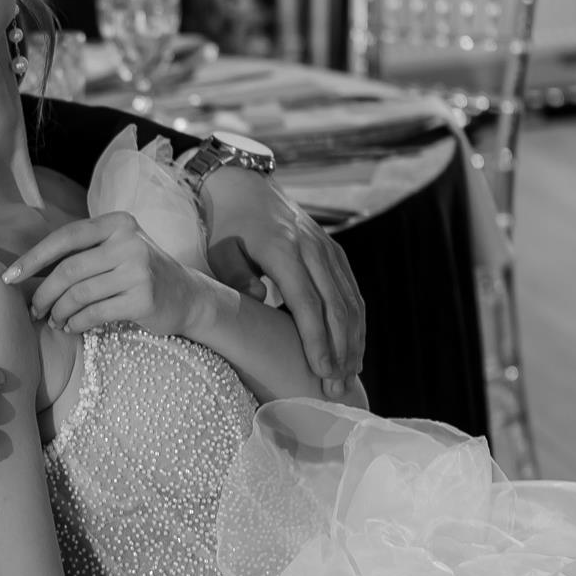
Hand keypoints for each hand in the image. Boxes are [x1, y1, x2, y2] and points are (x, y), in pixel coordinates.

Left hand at [1, 213, 232, 340]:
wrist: (188, 297)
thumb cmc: (140, 274)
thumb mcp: (117, 250)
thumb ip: (83, 252)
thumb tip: (27, 269)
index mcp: (117, 223)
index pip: (65, 237)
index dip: (33, 258)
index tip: (9, 277)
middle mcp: (129, 242)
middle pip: (68, 270)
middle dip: (43, 293)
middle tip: (34, 310)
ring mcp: (138, 270)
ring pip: (79, 294)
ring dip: (58, 312)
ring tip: (53, 320)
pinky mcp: (143, 299)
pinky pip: (94, 314)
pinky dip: (76, 323)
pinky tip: (71, 327)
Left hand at [199, 169, 365, 399]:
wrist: (247, 187)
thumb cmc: (227, 227)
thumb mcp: (220, 249)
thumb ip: (235, 275)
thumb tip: (261, 300)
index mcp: (284, 251)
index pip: (307, 302)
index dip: (317, 339)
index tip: (321, 370)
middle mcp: (314, 250)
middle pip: (336, 307)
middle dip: (340, 351)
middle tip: (336, 388)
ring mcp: (329, 250)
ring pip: (351, 302)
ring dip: (353, 341)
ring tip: (348, 377)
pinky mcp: (336, 253)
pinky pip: (352, 292)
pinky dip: (356, 324)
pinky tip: (354, 349)